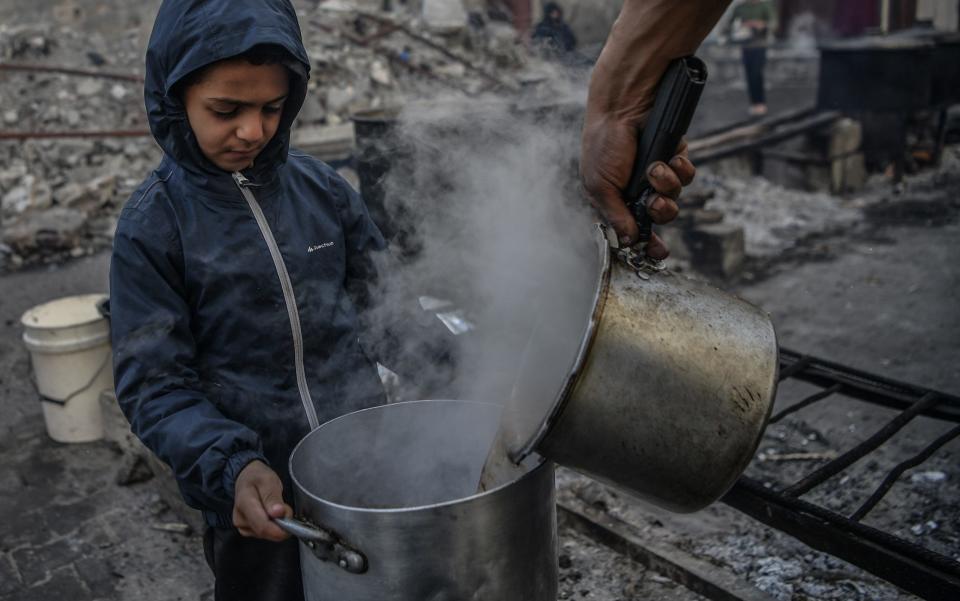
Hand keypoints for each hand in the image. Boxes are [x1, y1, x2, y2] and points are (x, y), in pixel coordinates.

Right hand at [232, 460, 292, 540]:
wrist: (247, 478)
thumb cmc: (258, 478)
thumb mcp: (269, 480)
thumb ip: (273, 497)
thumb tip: (278, 513)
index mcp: (244, 503)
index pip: (262, 525)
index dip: (279, 529)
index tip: (290, 521)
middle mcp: (240, 517)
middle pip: (265, 532)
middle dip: (280, 524)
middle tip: (285, 508)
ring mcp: (242, 525)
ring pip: (266, 535)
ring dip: (277, 525)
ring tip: (277, 508)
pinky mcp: (246, 530)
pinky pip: (264, 534)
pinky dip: (272, 527)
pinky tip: (272, 515)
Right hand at [581, 115, 695, 258]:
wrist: (624, 105)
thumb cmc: (603, 143)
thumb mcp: (600, 186)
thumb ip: (615, 216)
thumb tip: (629, 242)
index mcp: (615, 199)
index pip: (633, 228)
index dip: (646, 243)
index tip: (658, 254)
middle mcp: (637, 189)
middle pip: (660, 216)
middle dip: (660, 211)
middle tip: (655, 201)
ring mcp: (657, 173)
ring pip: (675, 197)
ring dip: (668, 186)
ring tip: (656, 168)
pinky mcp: (674, 156)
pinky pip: (687, 175)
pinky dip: (681, 169)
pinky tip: (671, 158)